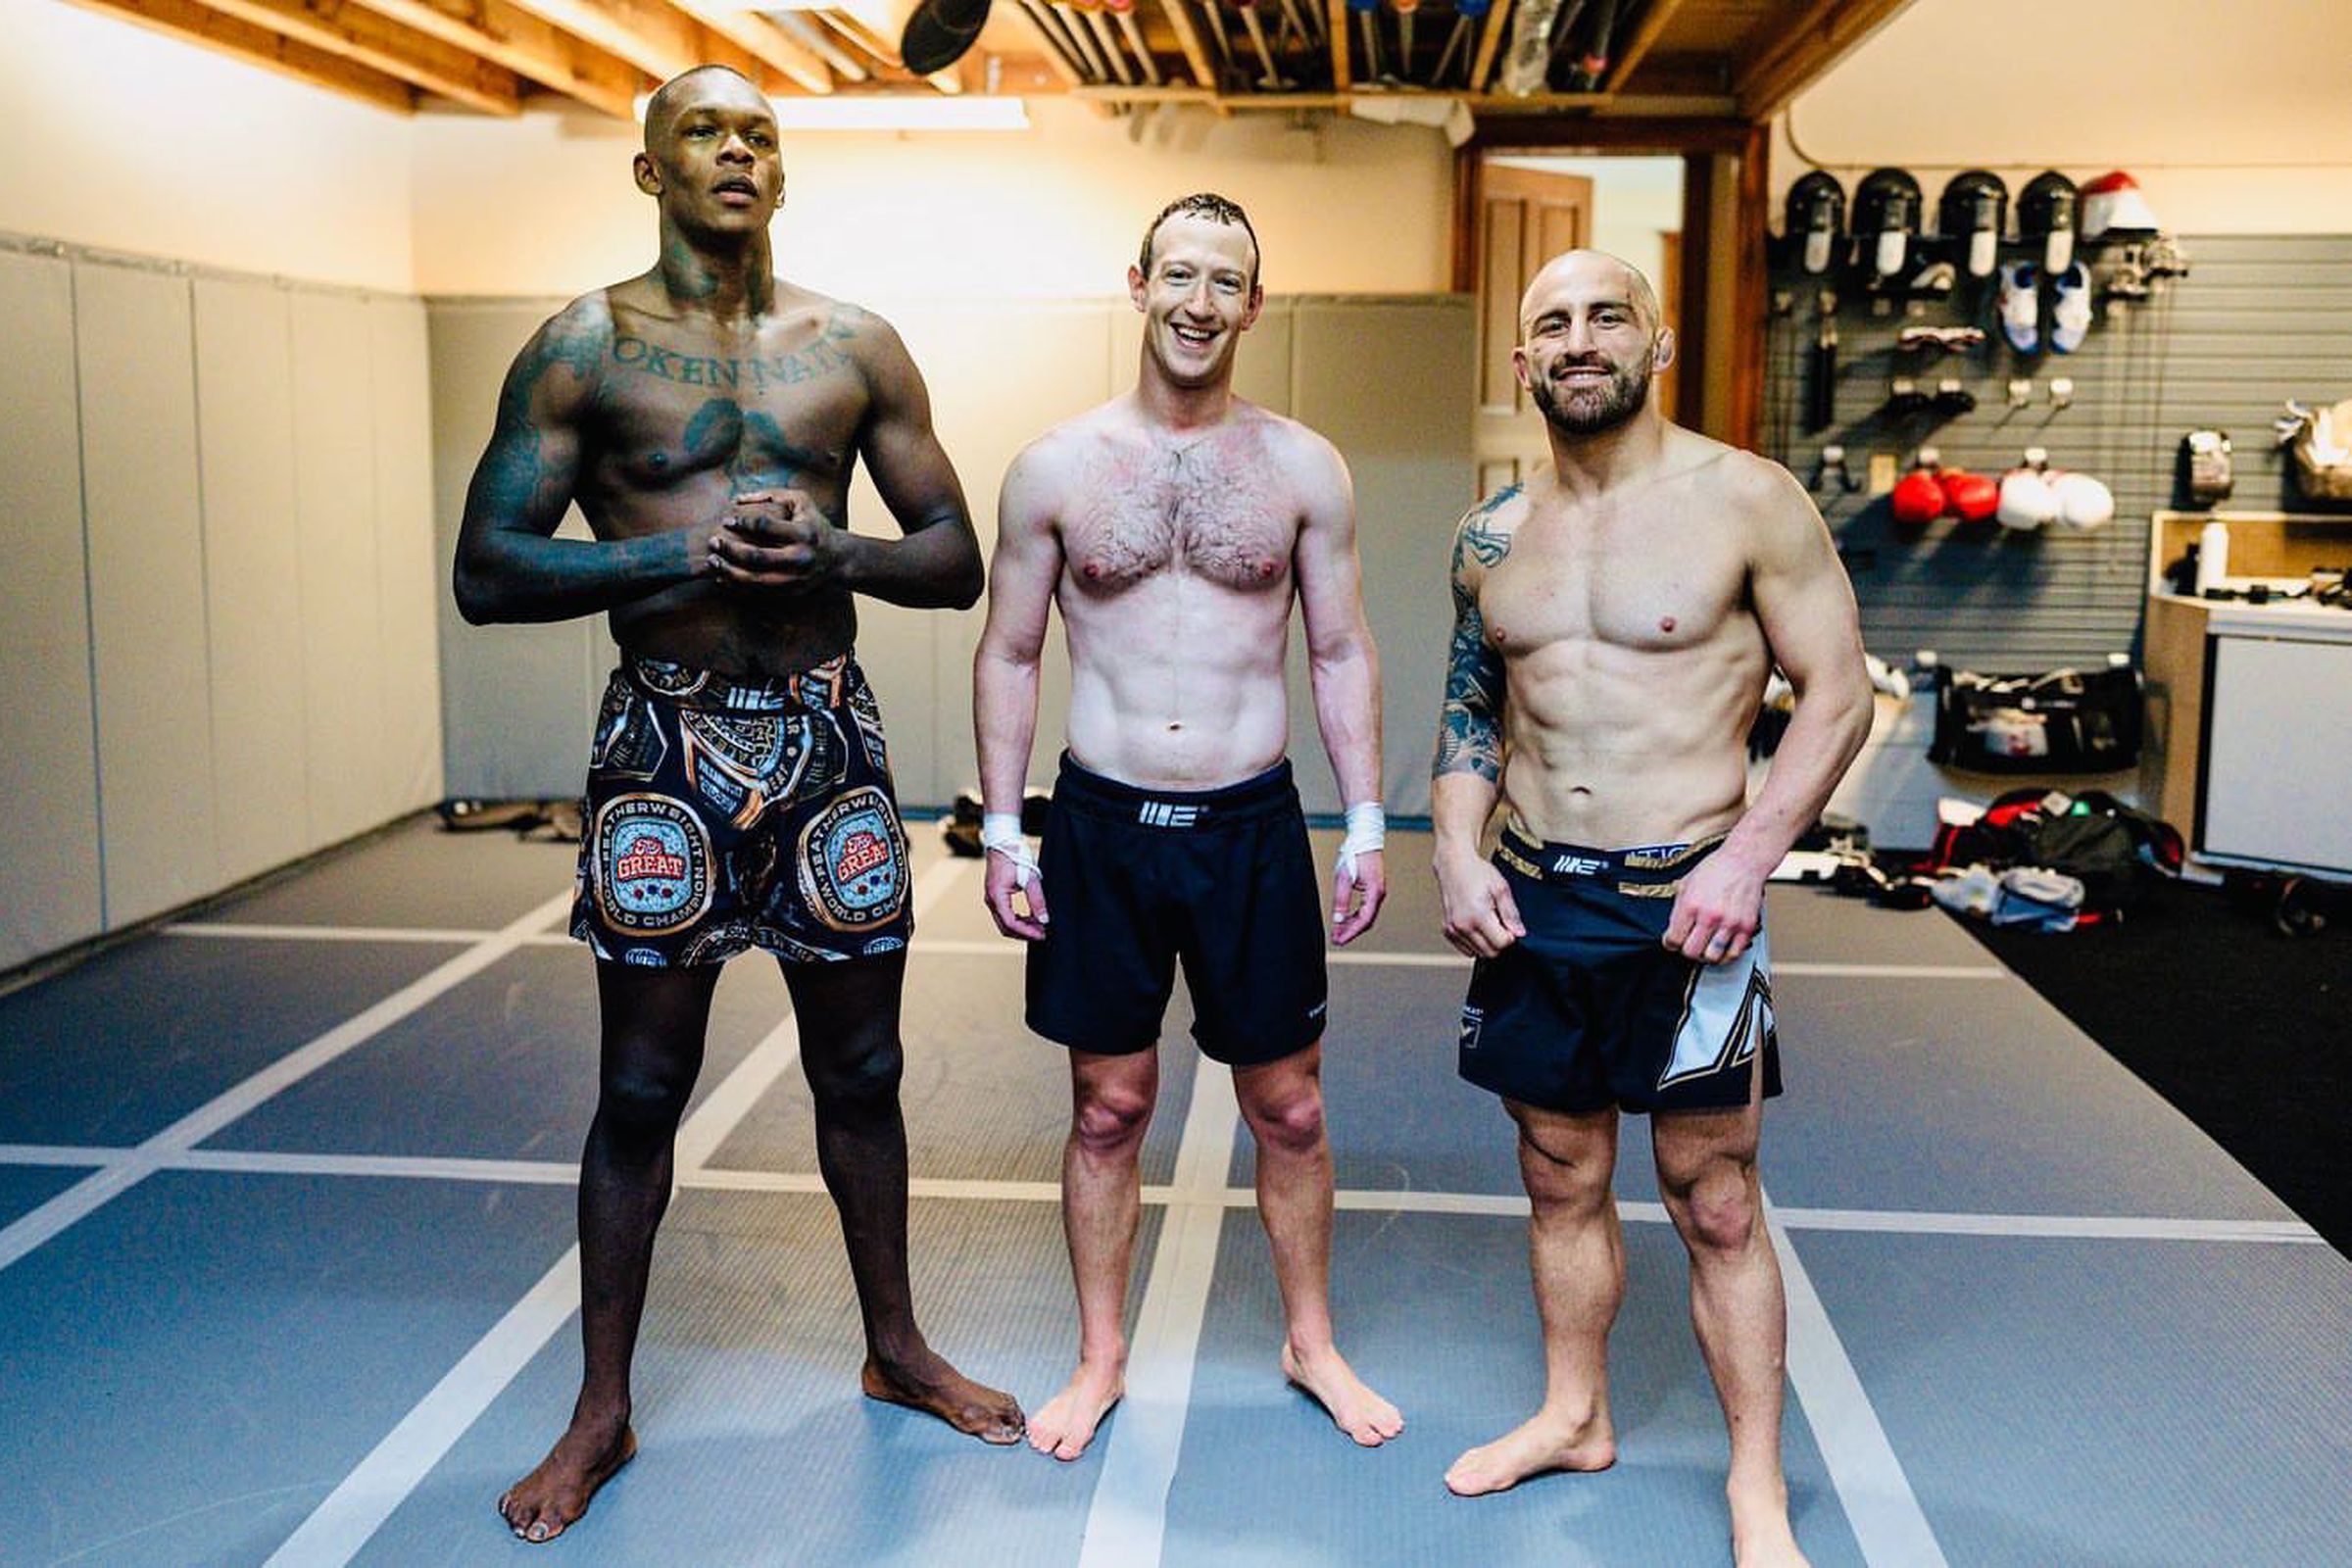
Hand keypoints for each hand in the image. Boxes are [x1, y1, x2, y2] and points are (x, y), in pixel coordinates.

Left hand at [709, 489, 838, 588]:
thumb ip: (770, 494)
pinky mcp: (789, 591)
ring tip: (713, 561)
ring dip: (729, 571)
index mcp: (804, 533)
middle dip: (731, 550)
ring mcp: (795, 578)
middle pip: (758, 557)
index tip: (727, 520)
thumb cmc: (813, 523)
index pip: (767, 528)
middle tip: (713, 541)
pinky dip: (737, 585)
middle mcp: (800, 558)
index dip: (743, 523)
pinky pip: (758, 591)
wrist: (836, 558)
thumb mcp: (800, 501)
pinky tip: (722, 577)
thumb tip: (737, 499)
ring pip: (755, 579)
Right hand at [983, 849, 1049, 940]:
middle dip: (1024, 933)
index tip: (1042, 934)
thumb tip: (1044, 919)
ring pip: (1004, 923)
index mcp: (997, 896)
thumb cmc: (1015, 856)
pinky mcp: (995, 896)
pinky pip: (1004, 914)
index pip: (1011, 923)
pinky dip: (1017, 919)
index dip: (1027, 932)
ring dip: (1021, 927)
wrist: (1002, 842)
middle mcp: (991, 900)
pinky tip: (1030, 917)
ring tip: (1039, 925)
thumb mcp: (1030, 877)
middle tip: (1042, 933)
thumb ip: (1037, 900)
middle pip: (1005, 927)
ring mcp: (991, 898)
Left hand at [1330, 848, 1385, 945]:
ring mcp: (1377, 892)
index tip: (1339, 940)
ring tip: (1338, 931)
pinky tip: (1345, 919)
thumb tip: (1338, 919)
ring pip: (1366, 916)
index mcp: (1374, 893)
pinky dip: (1355, 916)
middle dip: (1350, 932)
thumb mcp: (1343, 878)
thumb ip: (1341, 901)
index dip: (1350, 933)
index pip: (1363, 921)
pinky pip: (1365, 908)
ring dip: (1352, 925)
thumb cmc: (1355, 854)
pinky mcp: (1373, 889)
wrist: (1365, 839)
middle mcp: (1379, 894)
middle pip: (1366, 921)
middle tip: (1336, 939)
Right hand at [1435, 848, 1523, 958]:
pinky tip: (1477, 926)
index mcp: (1477, 915)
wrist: (1454, 864)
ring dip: (1487, 943)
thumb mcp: (1501, 888)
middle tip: (1499, 921)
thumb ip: (1511, 914)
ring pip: (1478, 953)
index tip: (1508, 922)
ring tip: (1487, 922)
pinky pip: (1466, 949)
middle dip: (1500, 941)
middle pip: (1491, 952)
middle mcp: (1462, 926)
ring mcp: (1453, 929)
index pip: (1502, 943)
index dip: (1511, 935)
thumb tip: (1519, 933)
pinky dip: (1475, 943)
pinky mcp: (1447, 930)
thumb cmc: (1477, 872)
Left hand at [1661, 852, 1766, 963]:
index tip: (1673, 941)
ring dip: (1706, 955)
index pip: (1673, 939)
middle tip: (1689, 944)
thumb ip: (1679, 909)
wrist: (1743, 861)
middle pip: (1691, 952)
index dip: (1670, 942)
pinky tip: (1721, 947)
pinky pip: (1733, 954)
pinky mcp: (1746, 927)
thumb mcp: (1686, 884)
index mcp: (1690, 905)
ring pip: (1712, 957)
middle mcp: (1709, 916)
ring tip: (1705, 947)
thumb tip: (1673, 928)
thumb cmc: (1715, 869)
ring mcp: (1729, 923)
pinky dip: (1725, 955)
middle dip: (1687, 950)